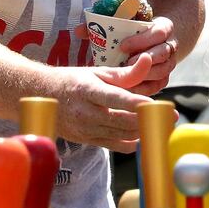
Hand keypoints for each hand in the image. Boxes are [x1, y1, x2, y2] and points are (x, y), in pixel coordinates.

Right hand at [43, 54, 174, 153]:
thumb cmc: (72, 81)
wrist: (37, 97)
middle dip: (149, 120)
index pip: (117, 98)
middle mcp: (85, 112)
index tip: (158, 106)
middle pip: (123, 121)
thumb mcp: (96, 72)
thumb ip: (125, 73)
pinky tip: (143, 134)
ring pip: (123, 135)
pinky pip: (117, 146)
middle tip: (171, 117)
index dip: (138, 104)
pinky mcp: (88, 141)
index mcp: (87, 90)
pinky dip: (133, 142)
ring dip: (145, 131)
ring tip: (162, 125)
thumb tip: (148, 61)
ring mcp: (86, 129)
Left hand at [75, 17, 177, 95]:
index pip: (158, 32)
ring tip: (127, 80)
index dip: (142, 40)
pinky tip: (130, 91)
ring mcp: (169, 63)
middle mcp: (170, 46)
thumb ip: (103, 25)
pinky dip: (146, 90)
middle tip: (125, 65)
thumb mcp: (122, 23)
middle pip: (163, 54)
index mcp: (164, 27)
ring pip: (163, 72)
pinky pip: (159, 85)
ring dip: (146, 77)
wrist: (151, 40)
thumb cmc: (133, 31)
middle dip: (145, 61)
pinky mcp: (164, 78)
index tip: (123, 46)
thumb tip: (79, 31)